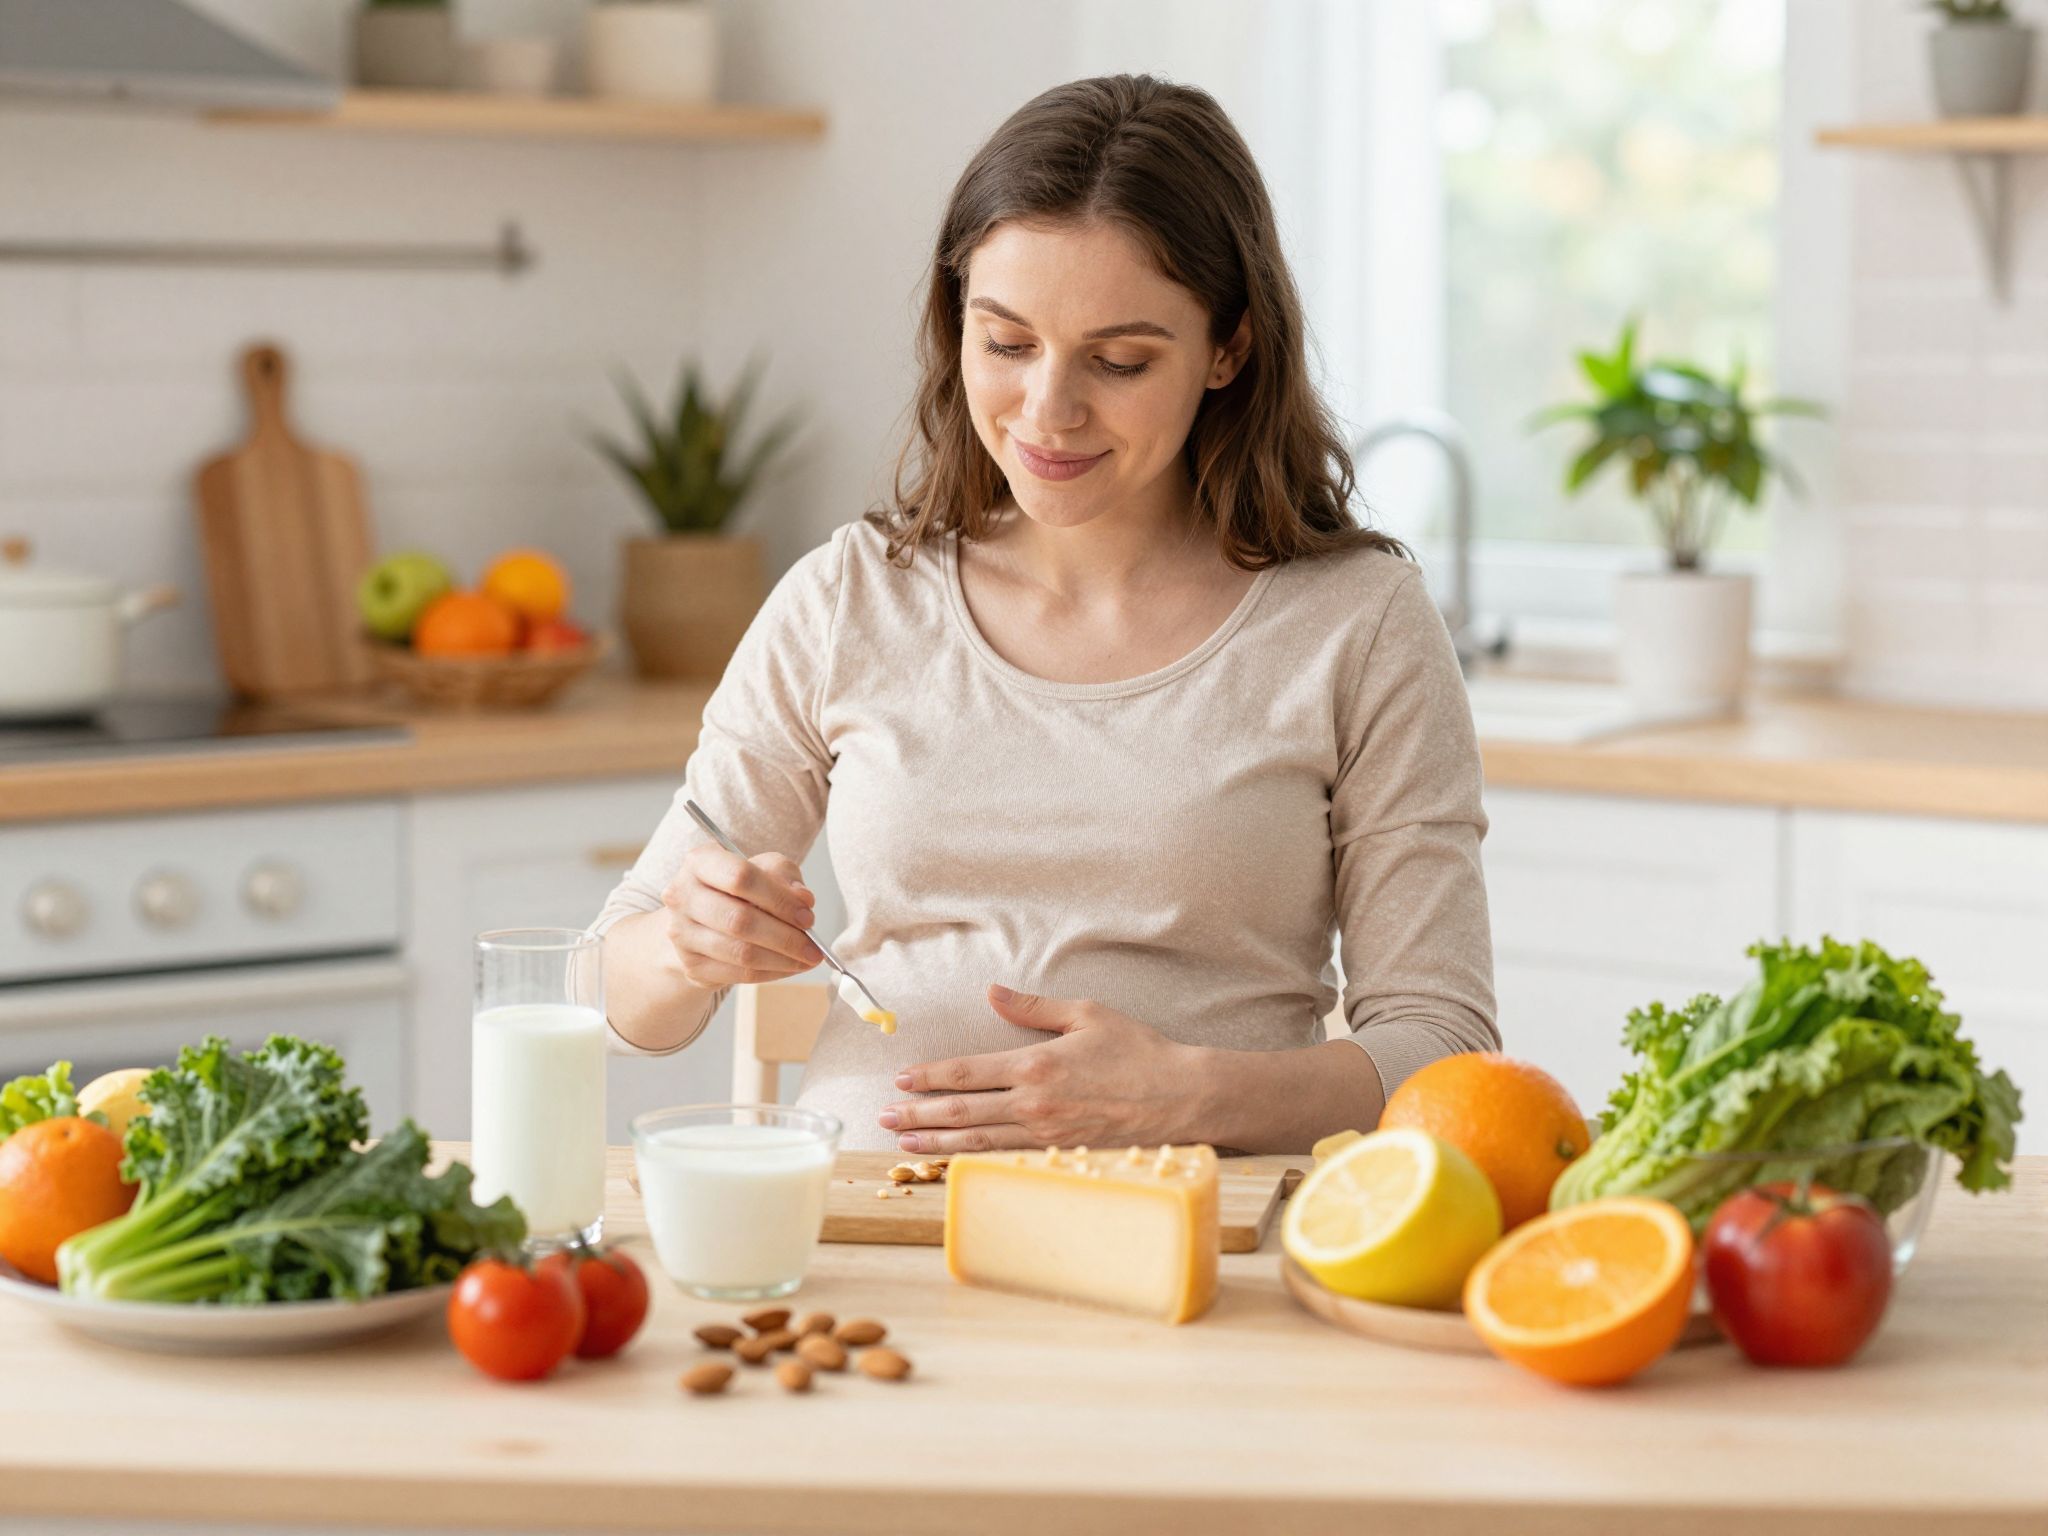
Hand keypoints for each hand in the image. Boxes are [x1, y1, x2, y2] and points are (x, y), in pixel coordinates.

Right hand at [660, 843, 820, 988]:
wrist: (701, 920)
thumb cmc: (737, 889)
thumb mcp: (763, 868)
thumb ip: (784, 875)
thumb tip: (804, 900)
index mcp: (700, 861)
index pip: (741, 877)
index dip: (779, 899)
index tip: (808, 915)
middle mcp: (682, 896)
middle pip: (740, 920)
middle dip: (785, 936)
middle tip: (814, 946)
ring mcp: (682, 933)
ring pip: (741, 952)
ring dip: (783, 959)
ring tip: (808, 958)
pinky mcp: (692, 965)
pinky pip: (739, 974)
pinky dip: (772, 973)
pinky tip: (790, 966)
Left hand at [879, 984, 1211, 1153]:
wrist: (1180, 1096)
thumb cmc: (1137, 1051)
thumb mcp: (1085, 1014)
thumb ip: (1032, 1007)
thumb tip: (991, 992)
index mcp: (1036, 1065)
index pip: (967, 1072)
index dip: (930, 1077)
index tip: (902, 1080)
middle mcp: (1034, 1104)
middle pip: (962, 1112)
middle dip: (919, 1115)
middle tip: (885, 1117)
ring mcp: (1045, 1135)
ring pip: (978, 1142)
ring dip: (937, 1143)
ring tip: (904, 1144)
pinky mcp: (1059, 1155)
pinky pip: (1006, 1160)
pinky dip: (974, 1162)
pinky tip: (953, 1164)